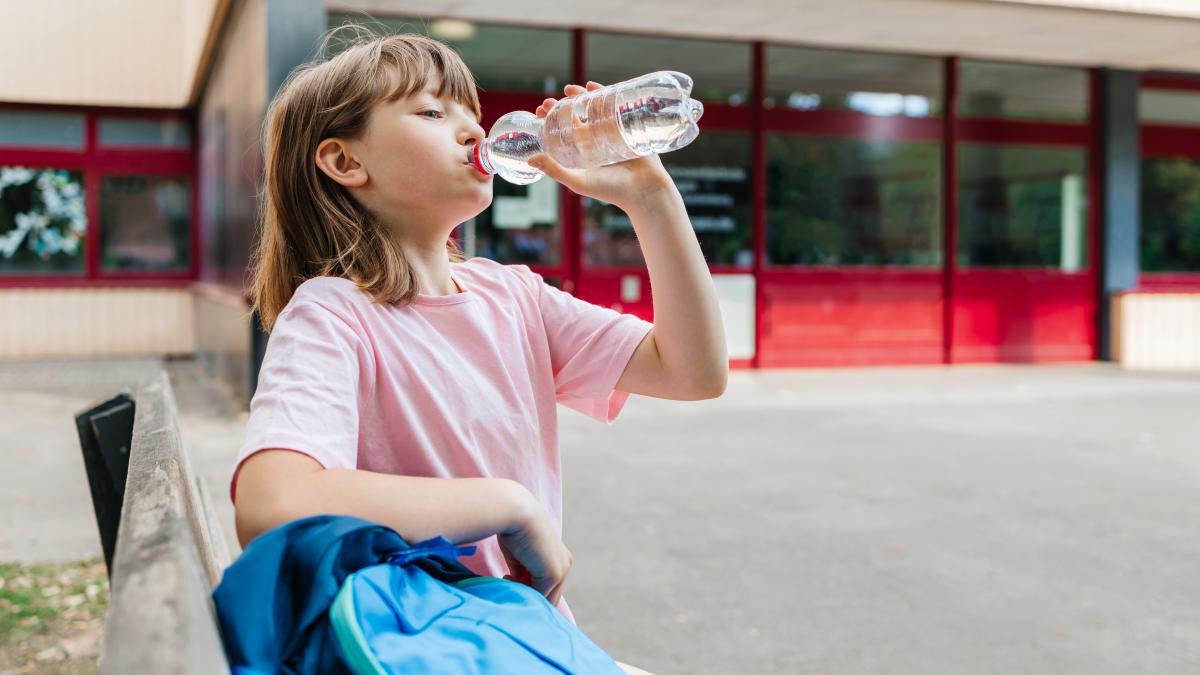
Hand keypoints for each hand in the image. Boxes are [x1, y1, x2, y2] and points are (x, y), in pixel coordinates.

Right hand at [496, 483, 572, 605]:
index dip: (529, 587)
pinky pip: (538, 595)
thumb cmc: (512, 528)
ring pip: (546, 597)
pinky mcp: (554, 574)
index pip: (548, 584)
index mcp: (559, 556)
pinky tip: (507, 576)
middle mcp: (565, 563)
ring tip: (506, 579)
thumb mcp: (519, 555)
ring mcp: (562, 570)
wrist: (516, 512)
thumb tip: (518, 585)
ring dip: (526, 595)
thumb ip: (522, 572)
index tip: (507, 578)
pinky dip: (523, 592)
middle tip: (507, 583)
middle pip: (551, 595)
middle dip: (530, 596)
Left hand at [530, 81, 675, 211]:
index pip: (562, 132)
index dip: (550, 121)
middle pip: (576, 117)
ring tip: (569, 89)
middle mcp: (596, 141)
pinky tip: (592, 87)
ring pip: (592, 109)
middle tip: (549, 101)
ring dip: (580, 97)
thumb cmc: (611, 190)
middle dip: (562, 106)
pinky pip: (613, 106)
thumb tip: (530, 159)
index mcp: (584, 154)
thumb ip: (555, 171)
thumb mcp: (578, 181)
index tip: (539, 111)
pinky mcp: (626, 126)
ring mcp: (612, 132)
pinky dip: (603, 94)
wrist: (644, 190)